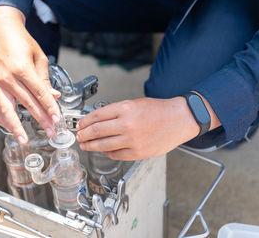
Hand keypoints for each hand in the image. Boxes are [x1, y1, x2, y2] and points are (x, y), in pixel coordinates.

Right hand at [0, 6, 60, 144]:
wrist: (1, 30)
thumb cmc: (20, 41)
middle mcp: (7, 77)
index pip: (39, 94)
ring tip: (23, 139)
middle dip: (40, 119)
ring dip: (16, 127)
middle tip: (50, 131)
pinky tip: (7, 127)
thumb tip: (54, 96)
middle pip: (27, 104)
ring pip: (6, 110)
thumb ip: (44, 80)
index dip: (50, 108)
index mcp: (22, 68)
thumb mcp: (38, 57)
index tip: (57, 119)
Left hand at [76, 97, 202, 159]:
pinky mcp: (139, 152)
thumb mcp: (134, 103)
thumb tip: (97, 121)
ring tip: (85, 145)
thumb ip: (116, 112)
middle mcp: (127, 124)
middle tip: (79, 136)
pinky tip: (103, 151)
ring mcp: (133, 140)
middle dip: (84, 134)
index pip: (96, 116)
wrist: (180, 119)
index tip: (80, 124)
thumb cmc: (158, 110)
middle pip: (96, 131)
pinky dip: (107, 153)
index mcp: (125, 109)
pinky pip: (116, 154)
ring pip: (103, 145)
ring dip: (90, 146)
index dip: (84, 121)